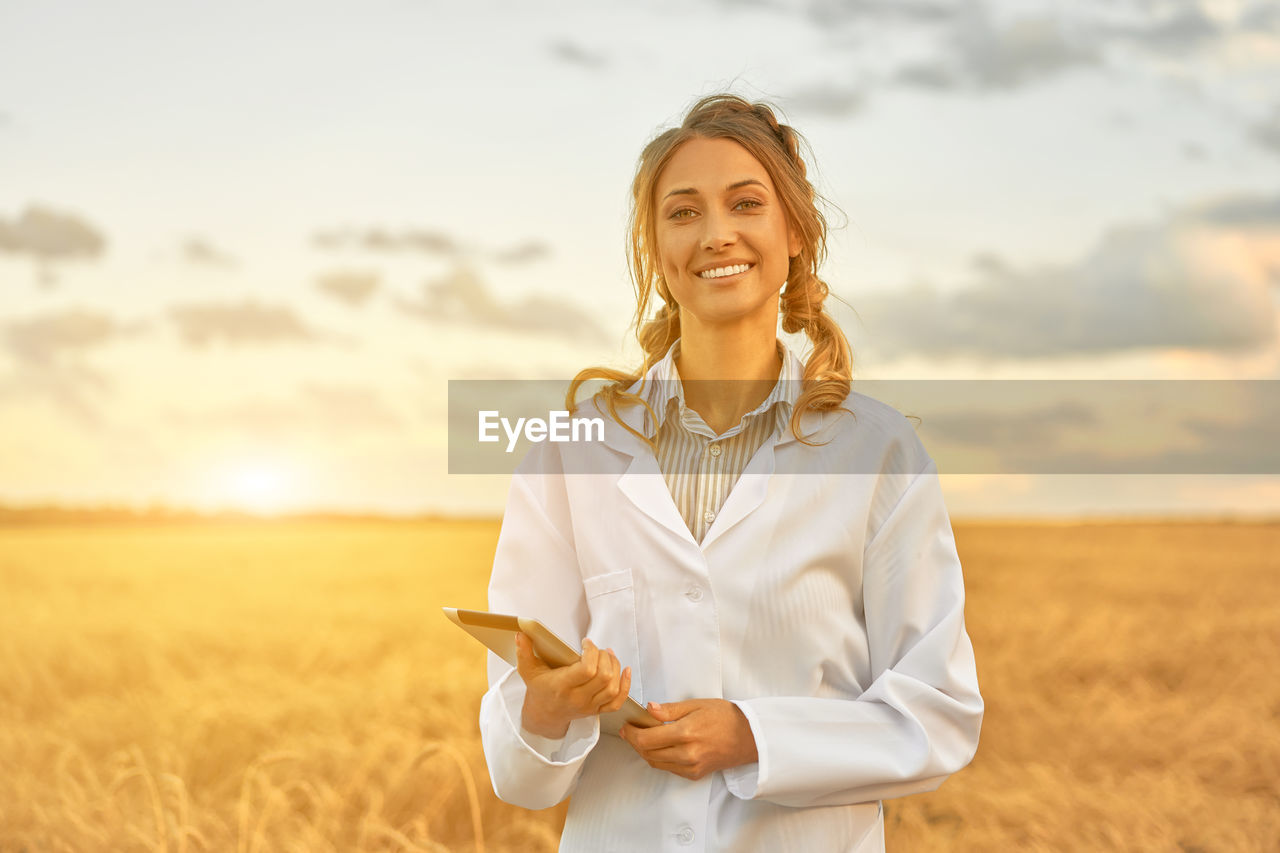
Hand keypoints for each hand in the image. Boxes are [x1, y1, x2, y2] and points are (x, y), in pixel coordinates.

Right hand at [517, 633, 631, 738]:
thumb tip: (521, 633)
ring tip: (608, 654)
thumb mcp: (527, 670)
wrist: (544, 715)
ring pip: (613, 687)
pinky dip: (625, 686)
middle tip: (597, 648)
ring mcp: (589, 706)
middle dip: (605, 657)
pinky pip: (618, 701)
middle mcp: (578, 698)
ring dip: (615, 666)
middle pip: (603, 677)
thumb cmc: (538, 689)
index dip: (592, 652)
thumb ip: (523, 651)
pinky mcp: (597, 710)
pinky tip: (625, 671)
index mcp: (562, 686)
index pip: (587, 670)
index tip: (586, 643)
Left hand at [619, 699, 757, 779]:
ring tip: (642, 738)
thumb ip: (670, 710)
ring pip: (656, 763)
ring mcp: (691, 767)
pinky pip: (668, 768)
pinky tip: (659, 747)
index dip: (632, 734)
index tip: (627, 725)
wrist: (749, 737)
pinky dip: (659, 758)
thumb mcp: (697, 705)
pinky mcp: (694, 774)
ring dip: (645, 751)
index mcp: (686, 733)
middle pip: (648, 753)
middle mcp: (687, 754)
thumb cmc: (725, 716)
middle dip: (635, 742)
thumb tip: (649, 709)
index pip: (647, 739)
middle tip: (630, 730)